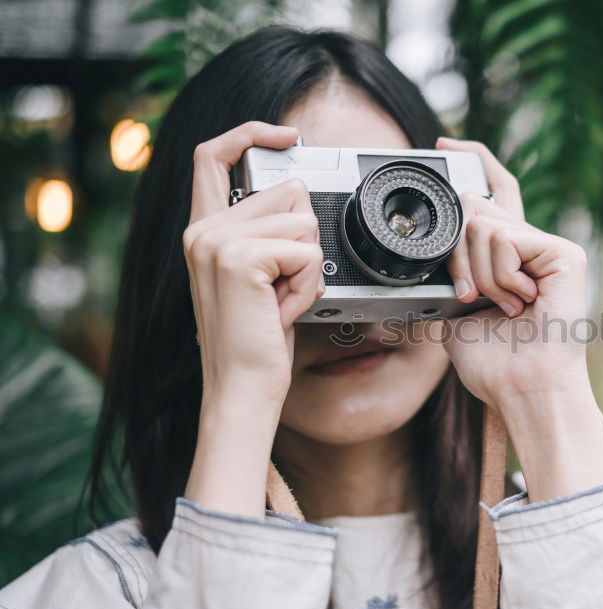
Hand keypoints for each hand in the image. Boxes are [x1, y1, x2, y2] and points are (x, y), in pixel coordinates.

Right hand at [183, 121, 323, 514]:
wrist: (241, 389)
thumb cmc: (256, 341)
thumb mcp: (258, 278)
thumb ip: (264, 233)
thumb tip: (297, 191)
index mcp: (203, 229)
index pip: (213, 155)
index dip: (250, 133)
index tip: (287, 134)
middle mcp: (202, 230)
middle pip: (288, 192)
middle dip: (304, 241)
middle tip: (281, 287)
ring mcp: (216, 242)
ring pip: (304, 222)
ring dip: (309, 267)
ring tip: (280, 300)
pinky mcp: (240, 258)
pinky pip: (308, 251)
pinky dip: (309, 284)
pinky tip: (283, 310)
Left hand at [436, 137, 602, 500]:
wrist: (521, 388)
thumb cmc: (494, 361)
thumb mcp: (456, 305)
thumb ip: (455, 262)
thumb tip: (456, 216)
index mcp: (512, 256)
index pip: (494, 193)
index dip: (474, 162)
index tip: (444, 145)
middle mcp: (534, 245)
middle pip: (475, 208)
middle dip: (457, 256)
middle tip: (470, 298)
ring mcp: (552, 247)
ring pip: (483, 225)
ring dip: (479, 275)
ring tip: (504, 307)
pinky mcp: (565, 253)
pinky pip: (505, 239)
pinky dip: (499, 276)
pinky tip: (520, 301)